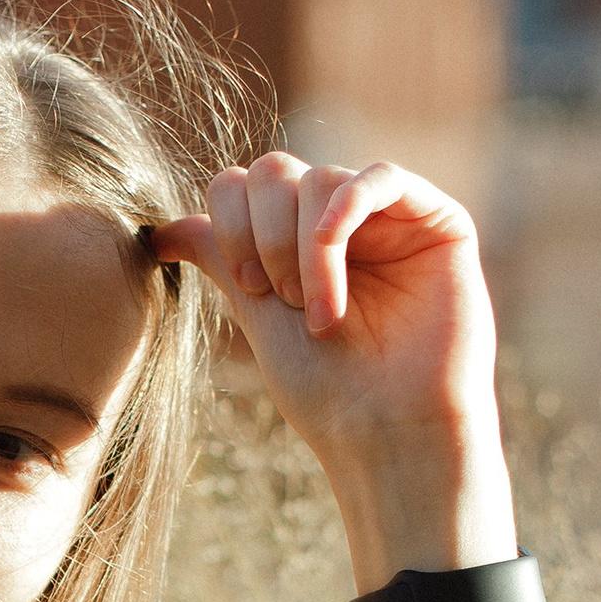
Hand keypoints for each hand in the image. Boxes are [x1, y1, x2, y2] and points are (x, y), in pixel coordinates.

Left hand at [148, 153, 516, 586]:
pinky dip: (343, 209)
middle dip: (263, 234)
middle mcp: (342, 224)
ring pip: (321, 177)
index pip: (244, 185)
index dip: (231, 223)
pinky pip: (382, 177)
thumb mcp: (258, 316)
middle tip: (277, 298)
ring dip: (304, 247)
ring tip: (318, 313)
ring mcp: (390, 219)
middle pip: (276, 171)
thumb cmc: (327, 391)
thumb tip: (164, 227)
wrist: (390, 430)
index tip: (246, 286)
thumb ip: (223, 259)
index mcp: (294, 243)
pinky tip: (330, 246)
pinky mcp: (437, 221)